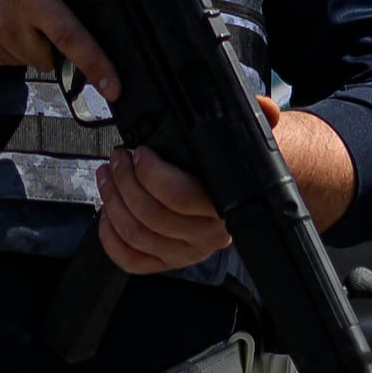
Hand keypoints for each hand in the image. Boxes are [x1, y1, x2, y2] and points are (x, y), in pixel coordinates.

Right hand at [0, 0, 116, 98]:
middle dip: (51, 41)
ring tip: (4, 5)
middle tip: (34, 9)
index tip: (114, 88)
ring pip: (24, 60)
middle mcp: (6, 24)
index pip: (69, 35)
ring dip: (26, 42)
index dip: (96, 64)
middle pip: (48, 56)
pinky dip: (2, 44)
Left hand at [95, 98, 352, 272]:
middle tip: (119, 157)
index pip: (179, 196)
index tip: (140, 151)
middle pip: (151, 215)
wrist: (248, 193)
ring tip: (108, 175)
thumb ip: (259, 118)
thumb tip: (264, 110)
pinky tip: (107, 213)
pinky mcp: (168, 262)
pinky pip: (133, 260)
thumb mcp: (251, 137)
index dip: (151, 172)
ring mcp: (187, 252)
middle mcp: (207, 234)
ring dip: (113, 202)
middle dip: (125, 181)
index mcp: (225, 205)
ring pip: (137, 235)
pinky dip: (111, 239)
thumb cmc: (238, 164)